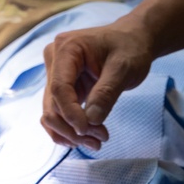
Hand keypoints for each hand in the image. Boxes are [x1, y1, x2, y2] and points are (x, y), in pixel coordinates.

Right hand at [41, 20, 154, 150]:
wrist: (131, 41)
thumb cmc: (129, 49)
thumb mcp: (123, 69)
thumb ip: (106, 93)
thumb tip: (91, 121)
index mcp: (66, 48)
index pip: (59, 87)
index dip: (70, 113)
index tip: (88, 132)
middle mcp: (54, 60)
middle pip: (52, 102)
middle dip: (71, 127)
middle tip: (98, 142)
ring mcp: (55, 73)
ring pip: (52, 110)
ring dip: (70, 132)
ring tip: (96, 143)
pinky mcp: (62, 85)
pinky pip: (58, 111)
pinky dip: (68, 128)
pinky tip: (85, 138)